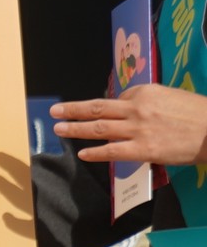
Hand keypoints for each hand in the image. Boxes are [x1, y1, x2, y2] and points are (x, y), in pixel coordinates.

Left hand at [53, 84, 206, 167]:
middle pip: (97, 108)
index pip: (118, 98)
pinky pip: (113, 151)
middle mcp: (136, 108)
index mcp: (144, 92)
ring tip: (59, 128)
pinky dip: (96, 153)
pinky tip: (83, 154)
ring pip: (99, 128)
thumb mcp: (171, 96)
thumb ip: (149, 101)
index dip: (111, 107)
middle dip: (73, 110)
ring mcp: (138, 129)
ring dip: (76, 128)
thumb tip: (129, 107)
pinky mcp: (144, 149)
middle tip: (55, 111)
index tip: (105, 112)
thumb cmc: (199, 113)